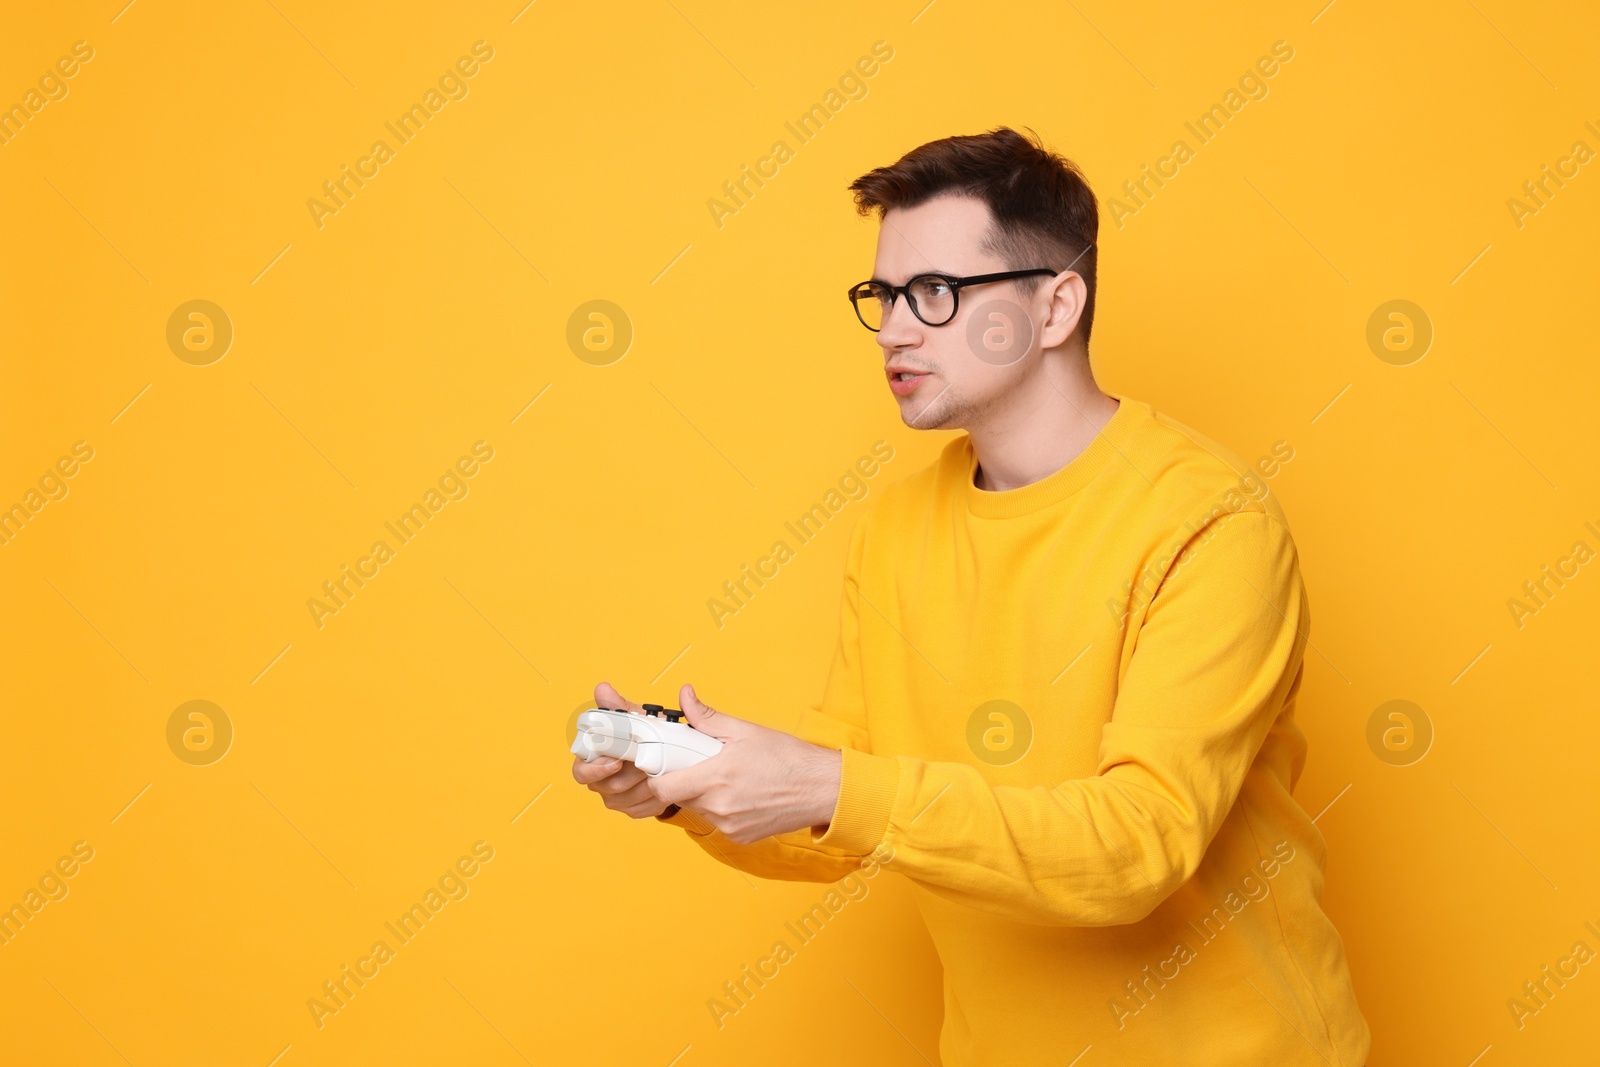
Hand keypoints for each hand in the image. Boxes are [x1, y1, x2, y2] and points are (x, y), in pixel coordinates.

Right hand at [569, 681, 673, 819]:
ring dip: (645, 787)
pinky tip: (666, 786)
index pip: (581, 770)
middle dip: (630, 775)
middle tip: (649, 764)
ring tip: (661, 772)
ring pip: (625, 800)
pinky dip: (655, 798)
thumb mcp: (636, 717)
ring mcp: (615, 796)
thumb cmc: (647, 734)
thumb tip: (603, 688)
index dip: (596, 769)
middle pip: (606, 787)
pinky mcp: (632, 808)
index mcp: (593, 758)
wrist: (668, 753)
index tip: (616, 761)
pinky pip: (641, 809)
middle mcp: (600, 780)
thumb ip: (619, 705)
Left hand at [647, 683, 842, 844]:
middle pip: (679, 797)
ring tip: (728, 777)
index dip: (659, 774)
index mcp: (716, 778)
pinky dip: (722, 808)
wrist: (821, 789)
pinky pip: (718, 822)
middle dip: (685, 780)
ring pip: (699, 809)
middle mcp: (719, 807)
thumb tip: (684, 696)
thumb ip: (707, 717)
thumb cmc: (788, 758)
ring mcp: (729, 826)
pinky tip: (742, 794)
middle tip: (703, 763)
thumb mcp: (745, 730)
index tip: (668, 762)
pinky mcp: (740, 837)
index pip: (663, 787)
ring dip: (704, 795)